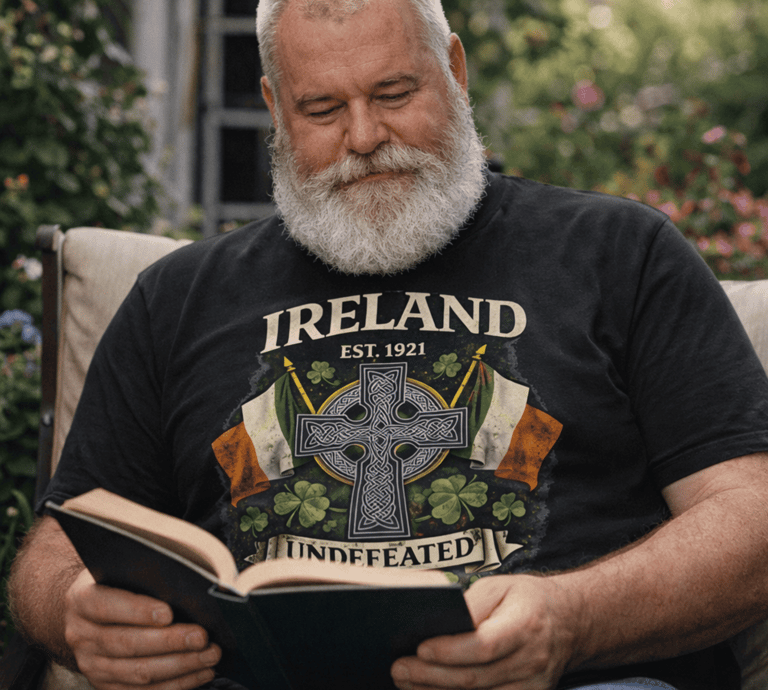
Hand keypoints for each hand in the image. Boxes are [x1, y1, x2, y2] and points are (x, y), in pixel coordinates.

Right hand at [64, 569, 221, 689]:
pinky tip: (200, 673)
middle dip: (169, 642)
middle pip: (127, 643)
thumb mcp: (123, 570)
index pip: (107, 606)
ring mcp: (92, 665)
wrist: (91, 612)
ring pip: (138, 672)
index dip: (138, 611)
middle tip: (201, 637)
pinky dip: (176, 684)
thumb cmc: (120, 583)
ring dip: (180, 665)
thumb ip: (145, 576)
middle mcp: (82, 636)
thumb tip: (187, 585)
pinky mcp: (107, 686)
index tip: (169, 613)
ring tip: (209, 655)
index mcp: (83, 601)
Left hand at [391, 575, 578, 689]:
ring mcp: (531, 688)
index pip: (484, 645)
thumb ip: (472, 604)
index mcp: (525, 625)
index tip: (421, 648)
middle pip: (475, 679)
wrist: (568, 622)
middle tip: (399, 668)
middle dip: (431, 677)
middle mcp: (531, 662)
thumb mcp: (501, 586)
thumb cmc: (527, 600)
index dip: (450, 651)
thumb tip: (440, 622)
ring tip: (406, 682)